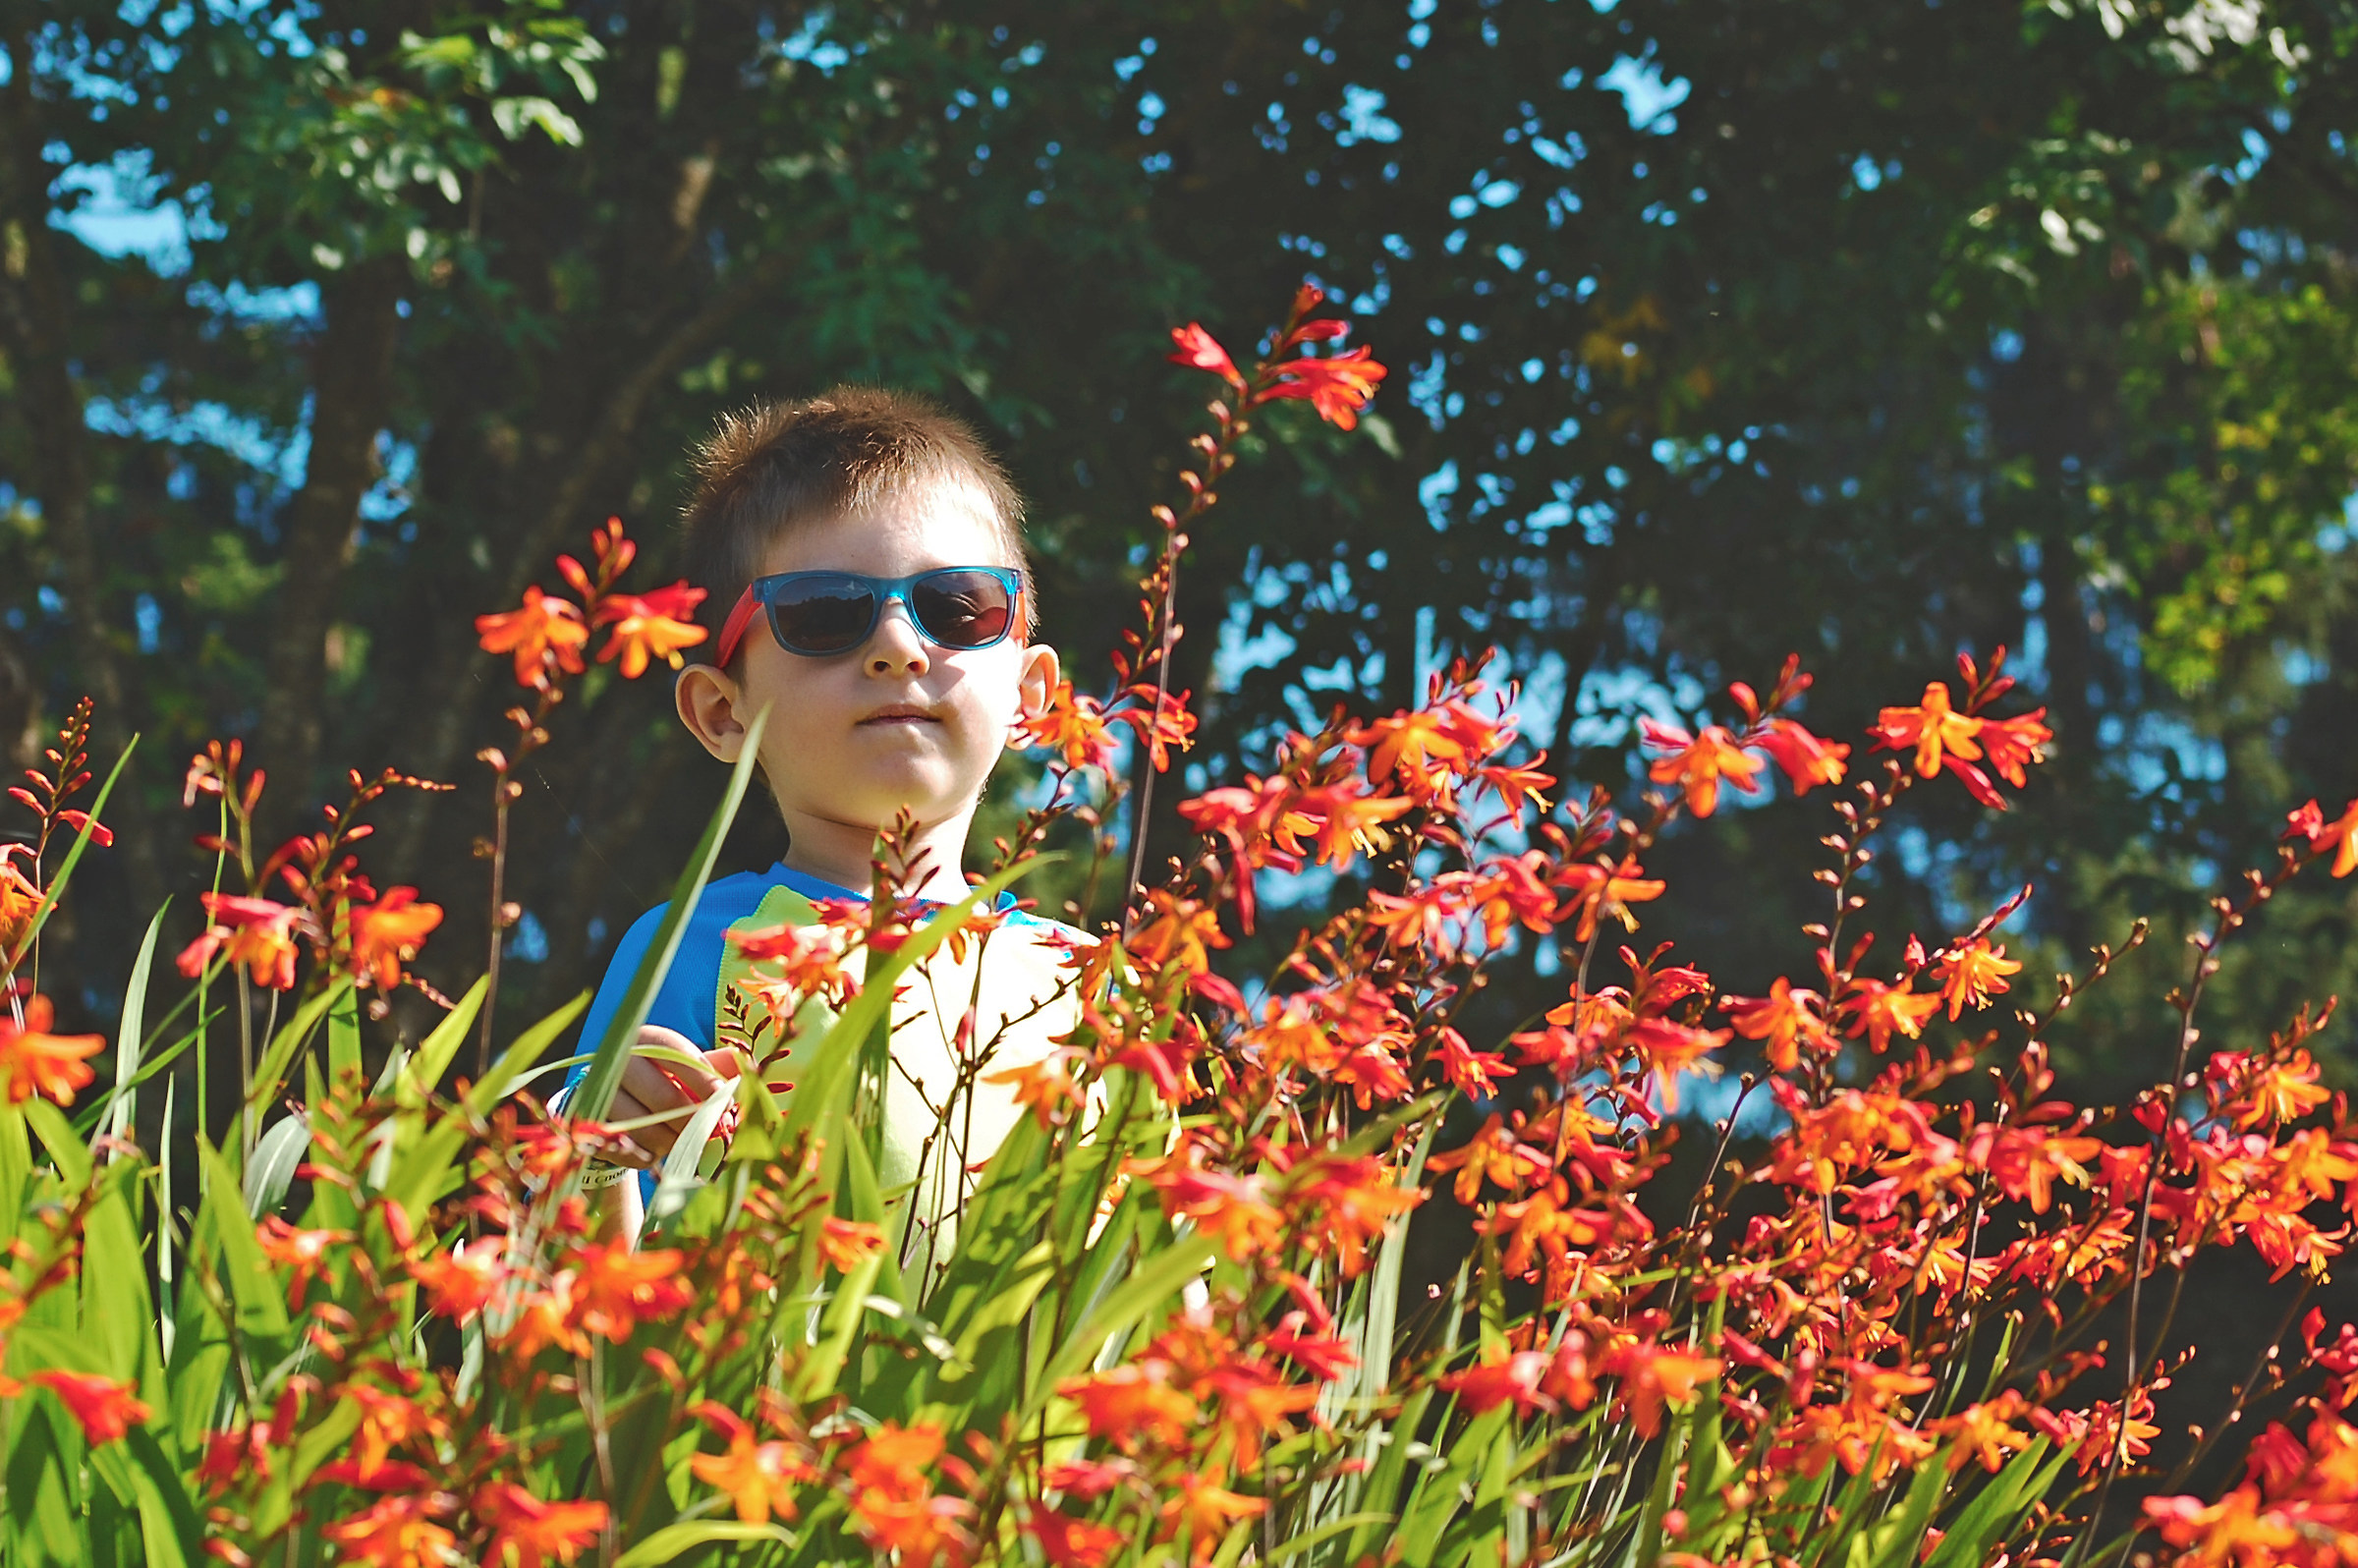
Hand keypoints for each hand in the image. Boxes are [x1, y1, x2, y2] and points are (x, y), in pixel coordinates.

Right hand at [603, 1026, 743, 1165]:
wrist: (613, 1096)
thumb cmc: (663, 1077)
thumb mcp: (687, 1065)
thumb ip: (717, 1066)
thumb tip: (750, 1068)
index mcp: (646, 1039)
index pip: (678, 1057)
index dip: (705, 1082)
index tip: (726, 1104)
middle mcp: (617, 1062)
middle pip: (663, 1098)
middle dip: (695, 1122)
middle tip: (714, 1134)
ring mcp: (599, 1095)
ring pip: (646, 1129)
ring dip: (673, 1142)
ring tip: (685, 1141)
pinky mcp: (590, 1126)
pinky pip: (628, 1151)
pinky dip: (649, 1157)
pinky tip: (657, 1149)